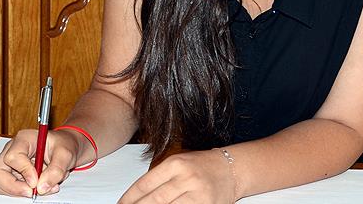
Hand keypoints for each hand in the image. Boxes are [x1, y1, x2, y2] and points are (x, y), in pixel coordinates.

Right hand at [0, 128, 79, 196]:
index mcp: (24, 139)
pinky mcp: (16, 175)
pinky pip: (12, 188)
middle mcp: (13, 150)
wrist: (67, 148)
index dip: (24, 171)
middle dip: (12, 186)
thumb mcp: (66, 154)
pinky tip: (42, 186)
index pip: (12, 157)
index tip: (36, 181)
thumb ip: (56, 170)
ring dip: (20, 190)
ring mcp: (12, 164)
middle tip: (31, 192)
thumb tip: (41, 187)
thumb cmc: (64, 145)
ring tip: (44, 186)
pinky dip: (25, 192)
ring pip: (2, 183)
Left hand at [118, 149, 235, 203]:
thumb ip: (160, 178)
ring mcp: (197, 193)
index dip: (130, 198)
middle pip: (155, 200)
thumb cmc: (202, 166)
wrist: (233, 169)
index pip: (145, 184)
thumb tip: (138, 198)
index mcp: (175, 163)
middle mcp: (186, 177)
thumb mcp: (179, 164)